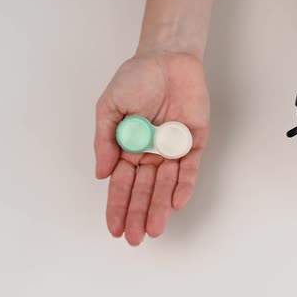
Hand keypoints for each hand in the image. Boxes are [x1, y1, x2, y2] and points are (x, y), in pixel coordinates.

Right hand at [95, 52, 208, 244]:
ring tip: (154, 229)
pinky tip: (176, 203)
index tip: (115, 229)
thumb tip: (101, 175)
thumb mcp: (109, 107)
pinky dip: (184, 185)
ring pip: (167, 184)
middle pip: (144, 190)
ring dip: (160, 207)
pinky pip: (190, 168)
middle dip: (139, 214)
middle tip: (135, 238)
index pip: (122, 184)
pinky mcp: (194, 142)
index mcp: (128, 148)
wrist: (167, 58)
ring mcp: (173, 149)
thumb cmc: (136, 78)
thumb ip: (105, 140)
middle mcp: (151, 153)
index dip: (117, 206)